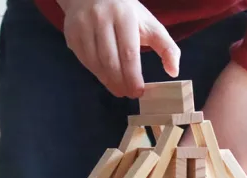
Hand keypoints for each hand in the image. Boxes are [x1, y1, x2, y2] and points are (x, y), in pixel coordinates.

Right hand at [58, 0, 179, 97]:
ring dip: (108, 82)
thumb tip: (174, 71)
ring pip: (96, 64)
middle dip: (121, 82)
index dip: (133, 76)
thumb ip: (166, 46)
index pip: (128, 52)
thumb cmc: (126, 13)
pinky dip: (97, 74)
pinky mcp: (72, 34)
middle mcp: (101, 18)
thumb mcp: (149, 24)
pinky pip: (85, 61)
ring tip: (119, 89)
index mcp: (123, 15)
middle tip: (129, 94)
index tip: (138, 92)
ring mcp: (83, 26)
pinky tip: (106, 77)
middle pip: (111, 61)